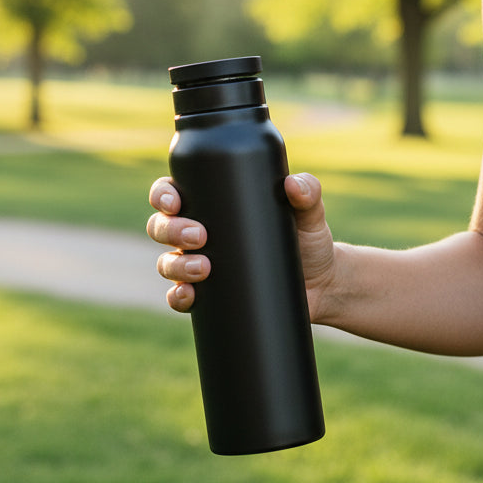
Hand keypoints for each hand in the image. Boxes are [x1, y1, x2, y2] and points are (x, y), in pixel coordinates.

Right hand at [146, 172, 336, 317]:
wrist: (321, 285)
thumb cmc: (308, 240)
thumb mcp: (309, 213)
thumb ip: (308, 192)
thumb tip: (294, 185)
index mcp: (212, 204)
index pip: (172, 192)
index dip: (162, 194)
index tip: (174, 200)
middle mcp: (197, 233)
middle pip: (161, 226)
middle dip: (171, 229)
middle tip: (199, 235)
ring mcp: (199, 265)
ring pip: (166, 262)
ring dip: (175, 264)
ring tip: (204, 267)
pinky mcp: (208, 296)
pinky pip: (179, 297)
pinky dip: (177, 297)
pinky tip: (188, 294)